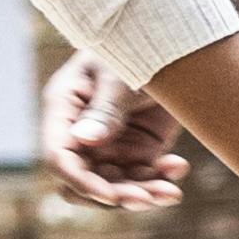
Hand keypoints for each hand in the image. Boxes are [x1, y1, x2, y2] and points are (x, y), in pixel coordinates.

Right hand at [38, 55, 193, 209]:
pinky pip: (142, 180)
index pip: (59, 156)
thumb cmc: (136, 43)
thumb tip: (84, 141)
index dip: (80, 181)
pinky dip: (160, 180)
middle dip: (115, 195)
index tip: (110, 195)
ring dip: (142, 194)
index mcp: (65, 108)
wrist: (171, 41)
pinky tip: (179, 167)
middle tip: (147, 197)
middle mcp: (81, 132)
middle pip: (84, 182)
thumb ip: (105, 108)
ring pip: (115, 188)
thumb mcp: (120, 74)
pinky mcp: (137, 151)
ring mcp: (109, 145)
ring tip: (171, 191)